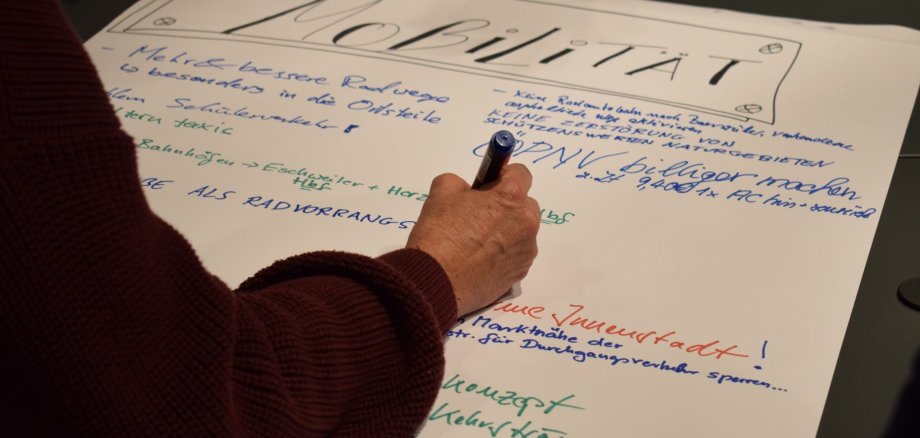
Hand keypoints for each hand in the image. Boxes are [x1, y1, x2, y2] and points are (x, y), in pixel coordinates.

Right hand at [406, 164, 540, 316]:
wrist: (435, 281)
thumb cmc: (439, 235)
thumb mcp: (441, 193)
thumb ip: (459, 182)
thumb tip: (467, 190)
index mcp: (511, 198)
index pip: (521, 174)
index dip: (503, 176)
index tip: (489, 185)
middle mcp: (526, 224)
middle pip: (525, 205)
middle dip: (506, 206)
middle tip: (478, 215)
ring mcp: (526, 251)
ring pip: (521, 232)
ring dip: (506, 231)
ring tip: (476, 242)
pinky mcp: (520, 274)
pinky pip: (516, 255)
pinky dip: (503, 254)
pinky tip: (479, 260)